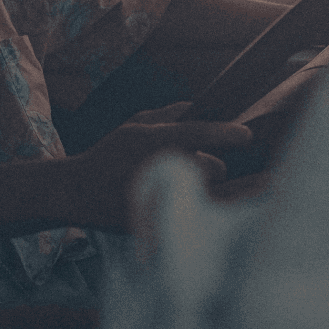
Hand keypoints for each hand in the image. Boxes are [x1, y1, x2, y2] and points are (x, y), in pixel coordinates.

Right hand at [69, 102, 250, 231]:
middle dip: (215, 165)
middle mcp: (163, 168)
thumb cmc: (110, 154)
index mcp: (155, 141)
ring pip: (212, 194)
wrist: (81, 193)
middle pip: (216, 168)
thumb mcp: (135, 125)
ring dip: (212, 188)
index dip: (226, 133)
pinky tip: (209, 208)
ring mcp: (165, 198)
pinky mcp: (166, 222)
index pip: (198, 133)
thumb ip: (168, 114)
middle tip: (205, 162)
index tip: (246, 134)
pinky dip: (206, 209)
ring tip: (204, 185)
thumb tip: (196, 106)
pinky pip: (202, 215)